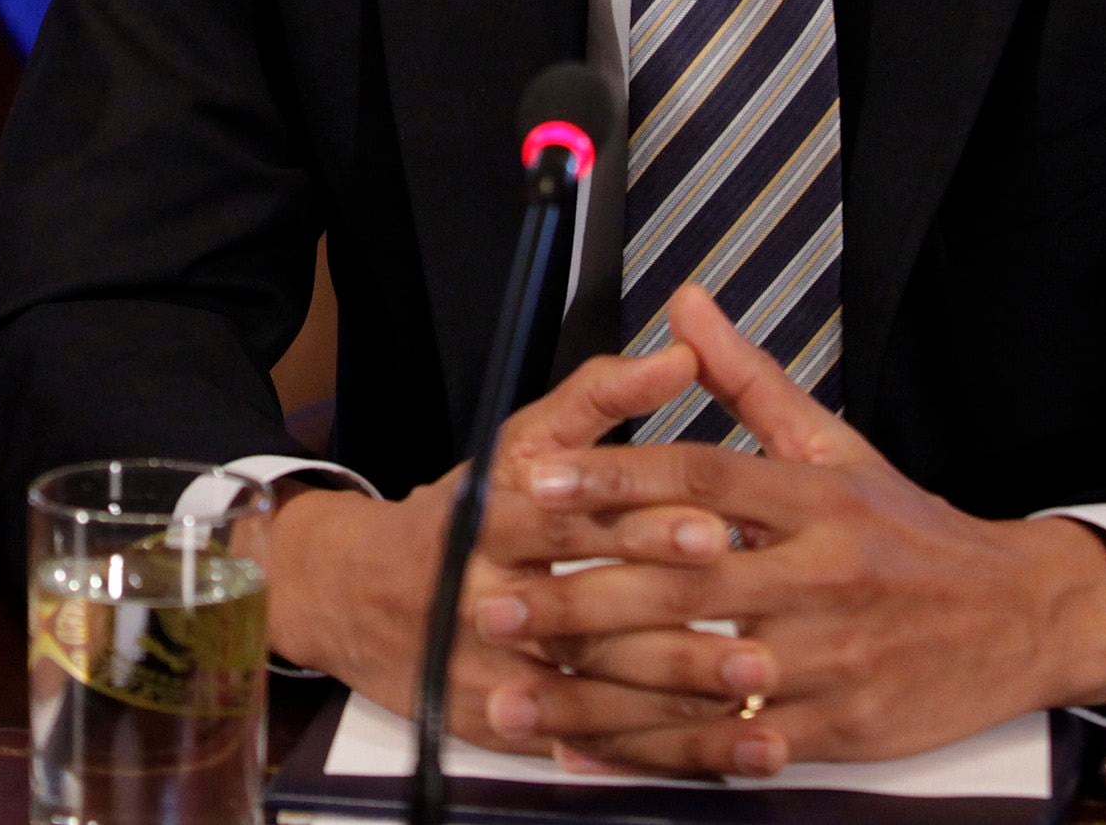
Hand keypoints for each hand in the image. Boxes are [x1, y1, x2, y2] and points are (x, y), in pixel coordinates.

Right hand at [252, 341, 739, 743]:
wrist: (351, 598)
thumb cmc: (456, 516)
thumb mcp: (515, 447)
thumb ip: (597, 400)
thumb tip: (679, 355)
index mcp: (484, 521)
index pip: (564, 521)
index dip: (638, 524)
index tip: (715, 527)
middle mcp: (480, 599)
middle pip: (581, 615)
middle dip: (669, 627)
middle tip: (754, 634)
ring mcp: (488, 672)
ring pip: (587, 692)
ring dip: (672, 699)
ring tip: (752, 689)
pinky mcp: (501, 727)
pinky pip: (585, 744)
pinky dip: (655, 749)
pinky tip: (719, 744)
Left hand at [498, 283, 1105, 775]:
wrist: (1024, 617)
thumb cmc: (914, 532)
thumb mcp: (837, 446)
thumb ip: (748, 382)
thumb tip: (686, 304)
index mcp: (812, 499)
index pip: (699, 477)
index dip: (614, 477)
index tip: (535, 481)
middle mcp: (819, 576)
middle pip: (682, 585)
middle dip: (578, 598)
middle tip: (491, 603)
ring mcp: (830, 658)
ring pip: (697, 677)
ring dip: (598, 691)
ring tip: (516, 690)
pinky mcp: (842, 728)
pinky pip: (736, 744)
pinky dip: (660, 754)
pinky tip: (593, 753)